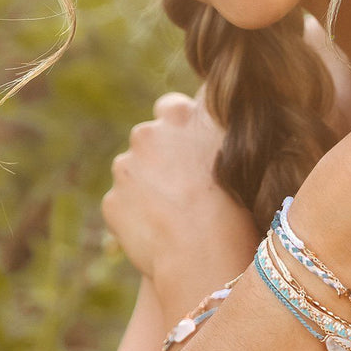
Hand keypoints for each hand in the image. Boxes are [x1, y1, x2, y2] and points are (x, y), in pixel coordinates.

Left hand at [101, 93, 258, 290]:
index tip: (193, 148)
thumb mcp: (238, 146)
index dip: (182, 128)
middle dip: (161, 156)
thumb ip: (216, 121)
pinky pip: (124, 204)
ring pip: (133, 172)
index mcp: (178, 114)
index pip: (171, 106)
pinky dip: (137, 214)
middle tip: (187, 185)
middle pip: (149, 138)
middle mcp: (147, 133)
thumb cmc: (234, 197)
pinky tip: (161, 229)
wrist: (203, 249)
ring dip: (147, 184)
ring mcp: (125, 167)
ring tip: (176, 212)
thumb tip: (212, 101)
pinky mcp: (112, 200)